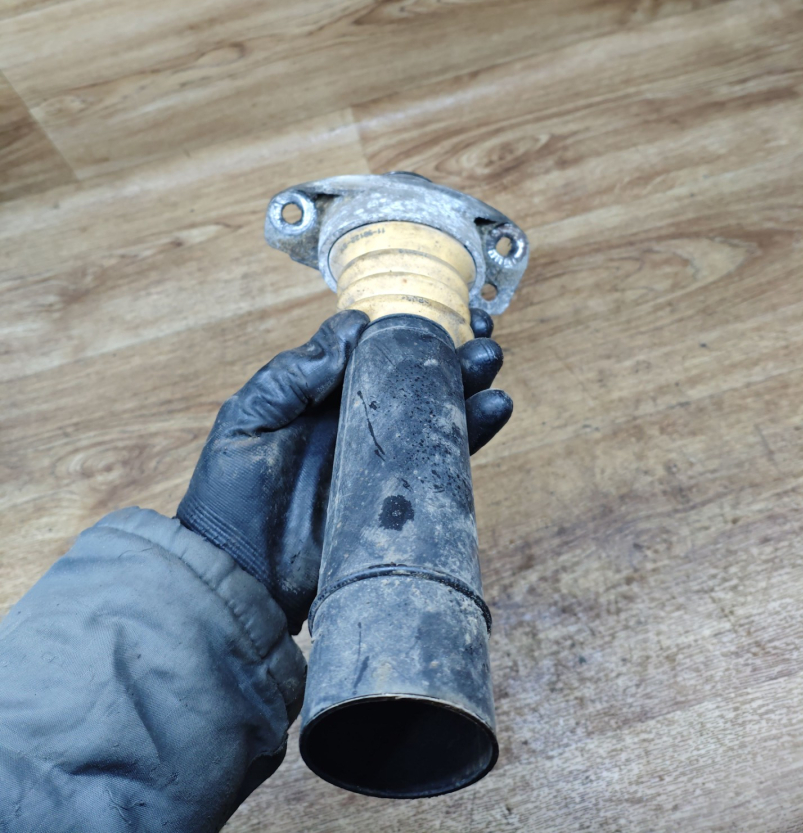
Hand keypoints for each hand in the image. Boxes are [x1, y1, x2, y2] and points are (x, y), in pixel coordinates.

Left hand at [177, 309, 511, 633]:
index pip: (371, 349)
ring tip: (488, 358)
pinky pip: (445, 458)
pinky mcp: (403, 496)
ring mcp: (384, 457)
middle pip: (414, 375)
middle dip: (450, 348)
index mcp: (322, 394)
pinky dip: (472, 431)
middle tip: (479, 328)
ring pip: (437, 410)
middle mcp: (359, 419)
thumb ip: (293, 374)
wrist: (239, 579)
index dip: (405, 325)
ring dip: (468, 381)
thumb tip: (352, 325)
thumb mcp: (249, 420)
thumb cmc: (229, 497)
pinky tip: (493, 407)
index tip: (436, 304)